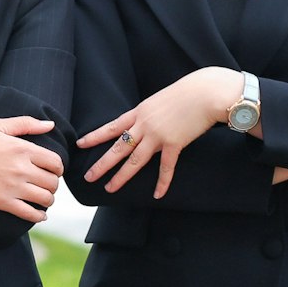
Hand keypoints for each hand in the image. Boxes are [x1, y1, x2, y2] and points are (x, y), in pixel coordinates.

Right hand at [0, 116, 63, 219]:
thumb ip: (26, 123)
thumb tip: (50, 124)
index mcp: (22, 148)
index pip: (56, 162)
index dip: (57, 168)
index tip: (51, 171)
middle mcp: (21, 168)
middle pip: (53, 182)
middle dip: (53, 185)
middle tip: (46, 185)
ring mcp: (13, 186)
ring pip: (45, 198)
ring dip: (48, 200)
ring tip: (42, 199)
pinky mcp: (3, 202)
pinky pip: (30, 213)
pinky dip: (39, 216)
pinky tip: (39, 214)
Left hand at [79, 66, 235, 196]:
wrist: (206, 92)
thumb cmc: (188, 92)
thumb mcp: (161, 99)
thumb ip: (151, 112)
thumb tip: (146, 120)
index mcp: (139, 112)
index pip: (111, 126)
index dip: (95, 136)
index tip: (80, 144)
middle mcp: (144, 124)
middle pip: (117, 147)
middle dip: (101, 164)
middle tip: (88, 177)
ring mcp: (157, 135)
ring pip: (134, 160)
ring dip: (121, 176)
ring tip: (109, 188)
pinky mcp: (174, 144)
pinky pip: (166, 167)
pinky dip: (162, 182)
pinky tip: (157, 194)